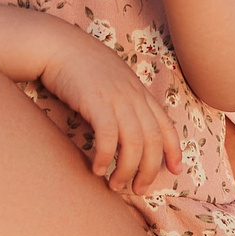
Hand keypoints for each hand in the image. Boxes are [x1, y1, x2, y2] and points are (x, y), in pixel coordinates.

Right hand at [39, 28, 182, 194]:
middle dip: (149, 170)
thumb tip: (125, 128)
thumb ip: (123, 101)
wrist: (57, 45)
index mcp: (139, 92)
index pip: (165, 124)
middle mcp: (132, 96)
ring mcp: (116, 98)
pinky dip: (105, 156)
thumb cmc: (81, 66)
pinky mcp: (95, 101)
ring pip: (134, 142)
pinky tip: (97, 168)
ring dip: (126, 169)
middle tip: (138, 190)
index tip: (176, 170)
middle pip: (152, 139)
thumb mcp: (112, 81)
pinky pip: (108, 135)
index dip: (174, 149)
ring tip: (116, 185)